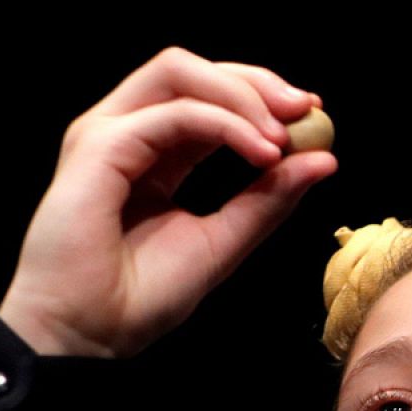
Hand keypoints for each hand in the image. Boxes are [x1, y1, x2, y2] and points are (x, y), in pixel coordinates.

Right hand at [0, 47, 337, 356]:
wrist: (87, 339)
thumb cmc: (137, 300)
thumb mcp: (222, 243)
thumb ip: (267, 200)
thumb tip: (324, 159)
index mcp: (153, 154)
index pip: (207, 98)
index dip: (260, 95)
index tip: (313, 115)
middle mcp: (126, 134)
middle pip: (192, 70)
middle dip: (256, 81)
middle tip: (306, 110)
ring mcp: (107, 136)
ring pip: (178, 72)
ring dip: (241, 94)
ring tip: (281, 137)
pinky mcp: (98, 148)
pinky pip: (172, 114)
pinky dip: (224, 124)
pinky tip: (259, 154)